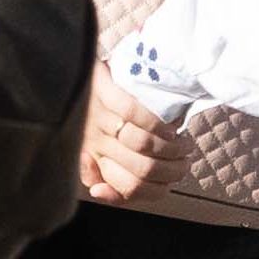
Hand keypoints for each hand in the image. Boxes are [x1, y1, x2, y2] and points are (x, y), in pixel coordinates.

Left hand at [77, 71, 173, 203]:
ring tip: (183, 143)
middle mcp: (94, 140)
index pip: (130, 189)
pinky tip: (169, 125)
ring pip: (142, 144)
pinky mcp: (101, 89)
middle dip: (174, 168)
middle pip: (143, 170)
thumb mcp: (92, 148)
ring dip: (173, 147)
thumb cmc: (92, 111)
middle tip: (185, 159)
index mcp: (93, 158)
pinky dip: (156, 122)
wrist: (73, 68)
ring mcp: (97, 116)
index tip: (169, 180)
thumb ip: (99, 175)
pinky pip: (131, 111)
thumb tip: (99, 190)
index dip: (157, 190)